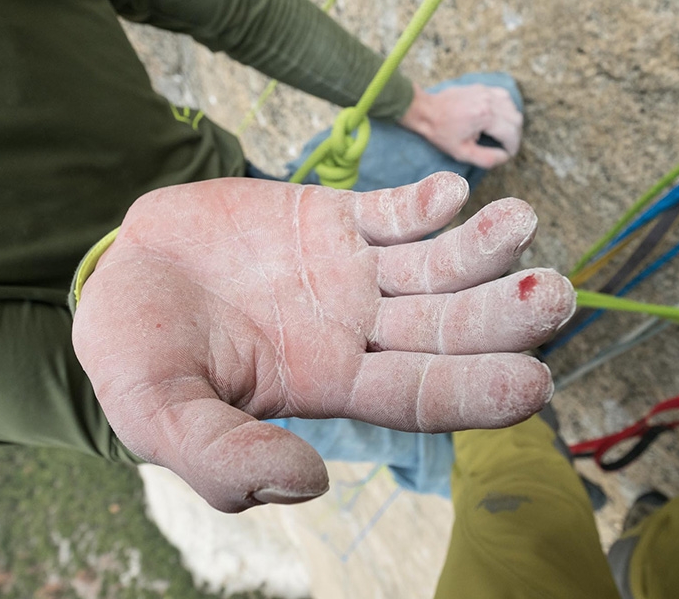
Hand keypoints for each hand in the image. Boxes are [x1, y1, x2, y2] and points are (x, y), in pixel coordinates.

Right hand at [72, 173, 572, 511]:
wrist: (123, 273)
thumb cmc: (138, 354)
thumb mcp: (158, 417)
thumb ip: (221, 460)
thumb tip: (308, 483)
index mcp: (331, 384)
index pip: (417, 394)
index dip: (472, 390)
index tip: (533, 385)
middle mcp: (358, 332)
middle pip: (447, 329)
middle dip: (501, 317)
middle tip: (555, 298)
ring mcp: (352, 272)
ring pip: (436, 266)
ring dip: (483, 248)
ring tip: (517, 224)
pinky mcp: (334, 218)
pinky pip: (392, 211)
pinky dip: (424, 203)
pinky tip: (448, 196)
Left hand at [400, 84, 522, 168]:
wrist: (425, 111)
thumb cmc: (441, 133)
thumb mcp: (462, 153)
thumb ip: (486, 158)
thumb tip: (505, 156)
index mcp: (485, 117)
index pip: (511, 133)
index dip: (513, 146)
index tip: (508, 153)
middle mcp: (489, 101)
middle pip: (516, 118)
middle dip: (514, 135)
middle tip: (506, 145)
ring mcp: (485, 91)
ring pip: (512, 106)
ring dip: (511, 121)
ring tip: (502, 133)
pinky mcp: (481, 87)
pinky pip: (503, 96)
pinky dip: (505, 108)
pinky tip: (498, 117)